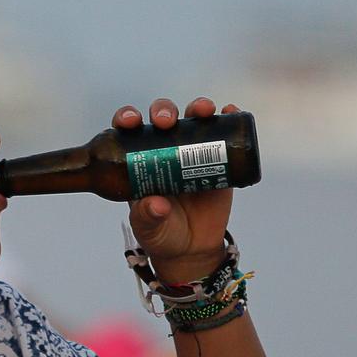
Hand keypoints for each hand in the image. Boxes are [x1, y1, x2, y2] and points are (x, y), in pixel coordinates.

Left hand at [112, 96, 239, 282]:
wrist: (193, 249)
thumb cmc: (163, 235)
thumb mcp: (149, 229)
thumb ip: (147, 218)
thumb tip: (156, 203)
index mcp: (139, 161)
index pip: (129, 131)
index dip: (128, 119)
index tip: (131, 121)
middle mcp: (164, 150)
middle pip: (162, 119)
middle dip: (163, 111)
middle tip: (166, 122)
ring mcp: (192, 152)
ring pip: (192, 120)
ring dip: (196, 107)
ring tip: (203, 110)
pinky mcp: (218, 160)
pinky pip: (222, 133)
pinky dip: (226, 117)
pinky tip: (229, 110)